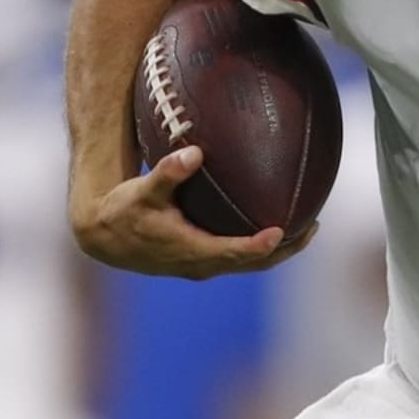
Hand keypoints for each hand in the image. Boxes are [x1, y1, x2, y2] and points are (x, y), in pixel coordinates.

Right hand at [69, 145, 316, 279]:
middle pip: (254, 263)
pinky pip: (241, 257)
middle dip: (286, 249)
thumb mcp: (142, 190)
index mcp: (191, 251)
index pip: (234, 252)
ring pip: (250, 263)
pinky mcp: (203, 261)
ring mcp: (203, 265)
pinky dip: (262, 246)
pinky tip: (279, 225)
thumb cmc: (124, 210)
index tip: (283, 230)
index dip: (260, 245)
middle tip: (313, 227)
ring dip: (280, 250)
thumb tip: (194, 153)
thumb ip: (168, 172)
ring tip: (309, 227)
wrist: (104, 236)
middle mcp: (202, 264)